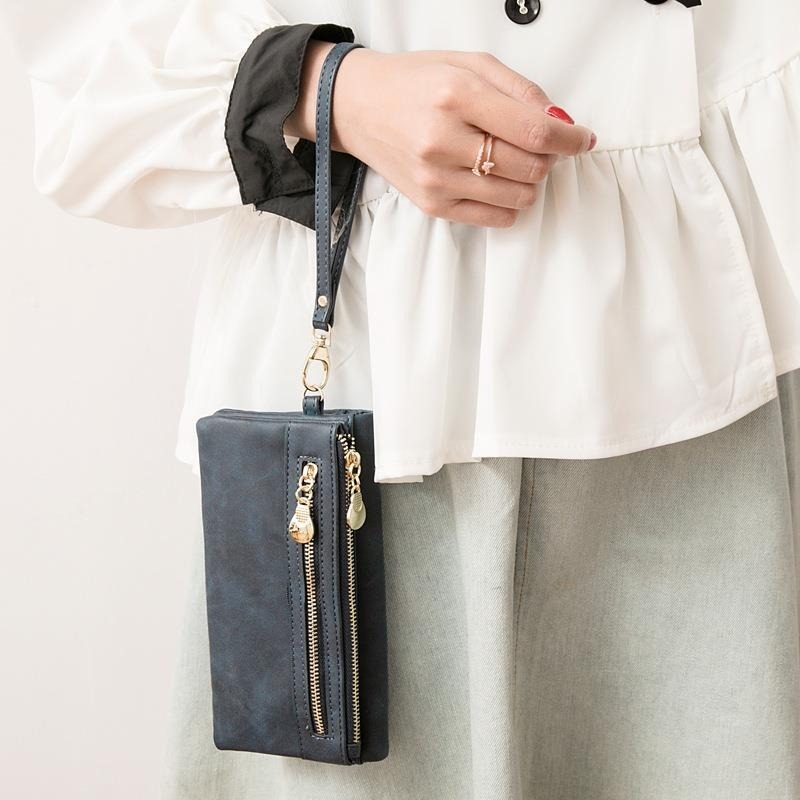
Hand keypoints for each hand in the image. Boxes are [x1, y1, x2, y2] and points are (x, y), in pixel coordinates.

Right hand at [286, 43, 595, 227]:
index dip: (570, 139)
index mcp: (457, 96)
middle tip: (538, 144)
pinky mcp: (433, 205)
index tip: (583, 139)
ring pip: (517, 197)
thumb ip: (520, 90)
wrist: (359, 108)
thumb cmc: (415, 82)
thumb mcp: (469, 64)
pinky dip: (510, 203)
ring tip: (512, 161)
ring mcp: (437, 179)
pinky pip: (495, 218)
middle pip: (530, 167)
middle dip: (548, 158)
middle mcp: (444, 142)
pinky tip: (498, 182)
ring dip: (529, 181)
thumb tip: (560, 123)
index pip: (534, 132)